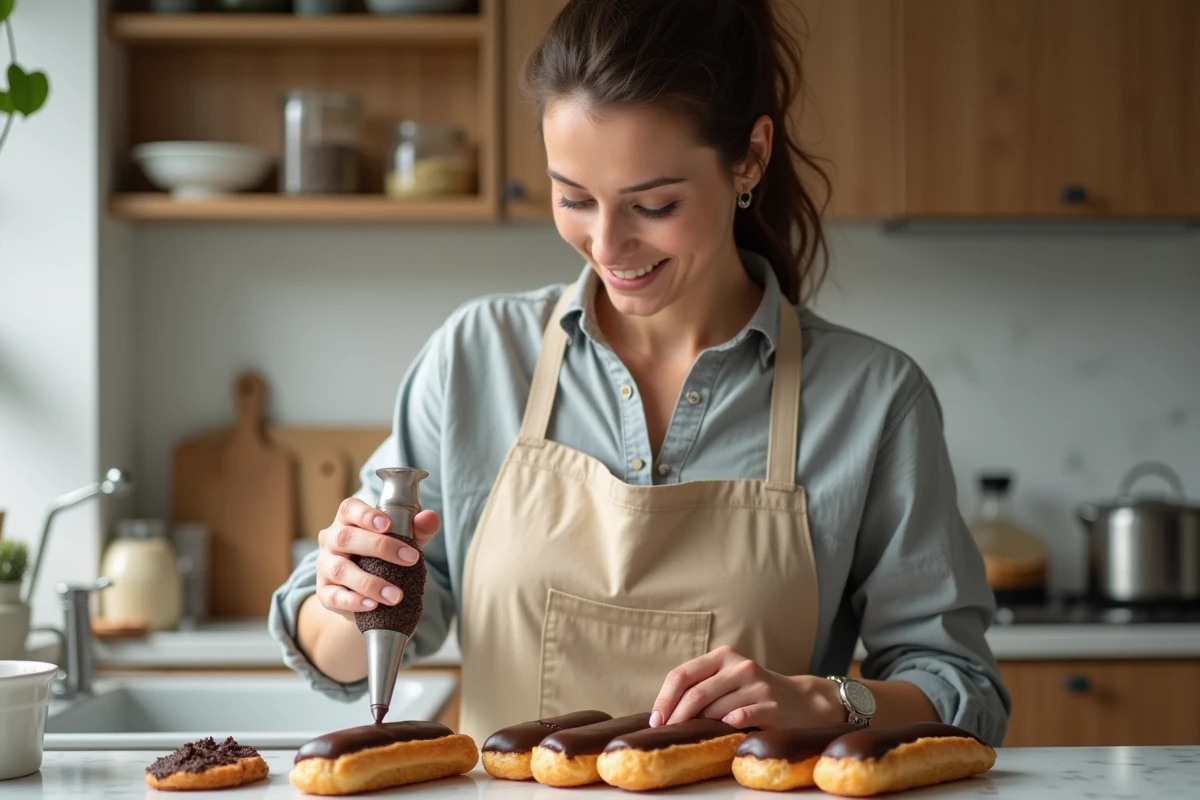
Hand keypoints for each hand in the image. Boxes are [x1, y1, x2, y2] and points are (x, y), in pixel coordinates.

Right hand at [315, 497, 440, 619]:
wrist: (367, 593)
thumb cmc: (383, 558)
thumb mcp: (403, 541)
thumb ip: (417, 529)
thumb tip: (430, 518)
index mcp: (348, 521)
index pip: (349, 509)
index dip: (366, 515)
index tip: (388, 525)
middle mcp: (331, 540)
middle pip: (345, 537)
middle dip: (380, 547)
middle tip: (410, 559)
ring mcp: (325, 566)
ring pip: (340, 569)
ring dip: (370, 583)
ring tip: (396, 595)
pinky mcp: (324, 592)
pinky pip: (334, 596)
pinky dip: (354, 601)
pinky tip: (373, 605)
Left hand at [649, 645, 844, 729]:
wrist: (803, 701)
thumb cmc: (754, 694)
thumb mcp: (728, 681)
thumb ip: (702, 687)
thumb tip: (664, 712)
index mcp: (723, 657)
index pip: (682, 674)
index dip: (665, 698)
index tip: (655, 720)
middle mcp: (739, 666)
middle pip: (696, 693)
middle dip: (676, 716)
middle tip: (666, 734)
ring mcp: (757, 685)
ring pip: (716, 708)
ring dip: (700, 726)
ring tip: (691, 737)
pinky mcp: (772, 705)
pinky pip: (742, 716)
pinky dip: (728, 724)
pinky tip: (723, 729)